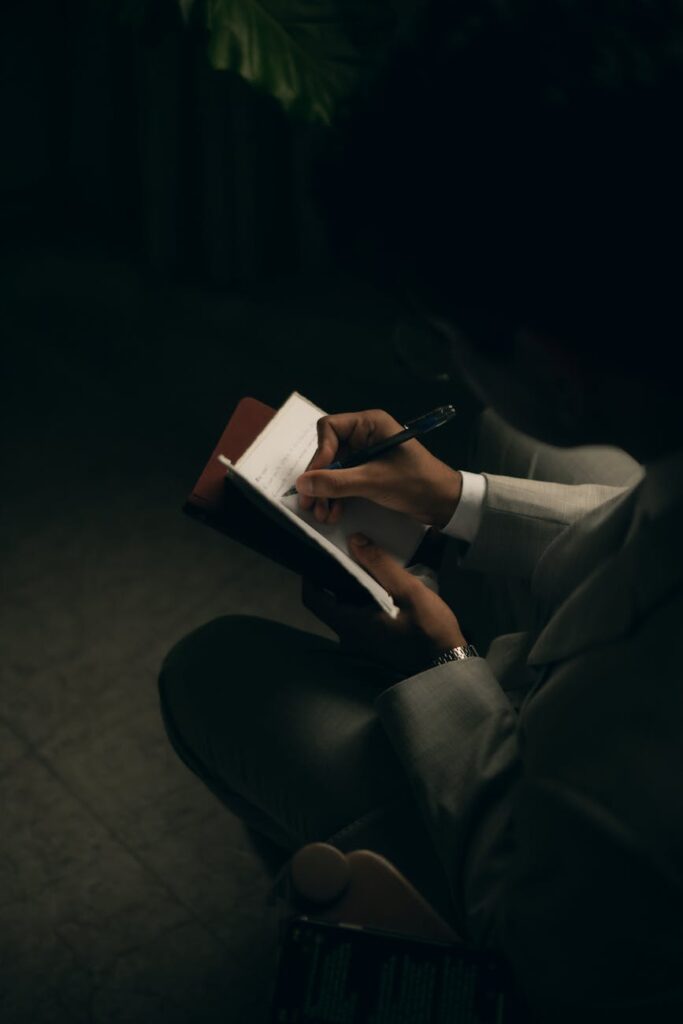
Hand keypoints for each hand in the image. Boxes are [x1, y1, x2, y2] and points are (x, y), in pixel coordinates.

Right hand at [296, 409, 461, 528]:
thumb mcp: (373, 481)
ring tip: (322, 514)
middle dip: (319, 479)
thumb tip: (303, 483)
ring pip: (333, 470)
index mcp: (370, 424)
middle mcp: (366, 435)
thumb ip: (336, 482)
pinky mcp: (368, 473)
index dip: (319, 453)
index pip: (329, 429)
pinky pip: (343, 481)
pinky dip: (336, 496)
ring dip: (325, 492)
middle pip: (328, 452)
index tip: (314, 478)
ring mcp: (366, 455)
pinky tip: (334, 513)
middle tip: (310, 503)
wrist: (444, 503)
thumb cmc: (416, 482)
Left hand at [302, 534, 466, 676]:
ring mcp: (361, 640)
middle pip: (329, 601)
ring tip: (363, 560)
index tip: (319, 554)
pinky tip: (379, 581)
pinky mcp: (374, 641)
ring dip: (351, 585)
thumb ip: (380, 564)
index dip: (309, 575)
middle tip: (344, 549)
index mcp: (349, 623)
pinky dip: (363, 597)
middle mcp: (348, 634)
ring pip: (345, 607)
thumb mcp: (407, 590)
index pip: (313, 598)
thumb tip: (354, 540)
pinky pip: (359, 614)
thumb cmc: (427, 627)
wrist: (448, 662)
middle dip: (334, 575)